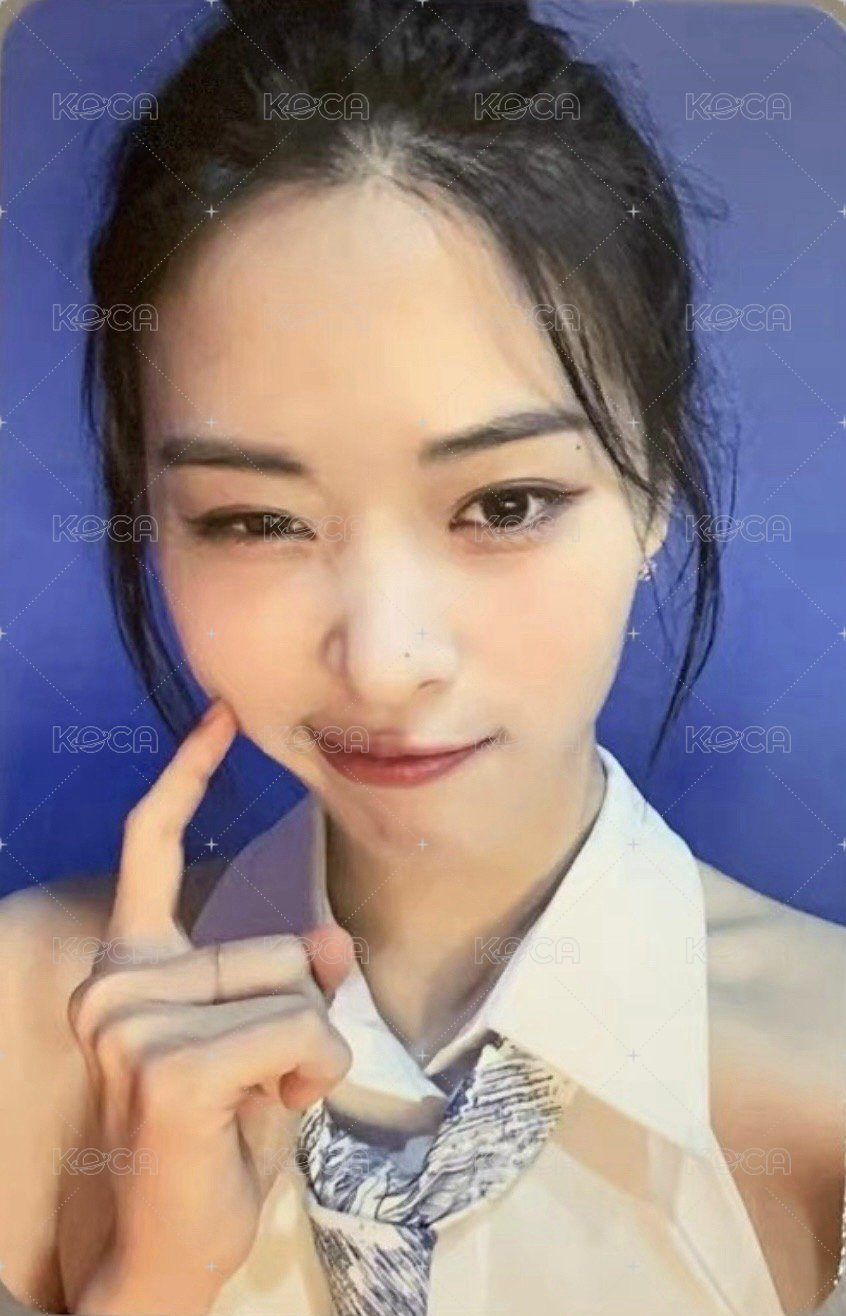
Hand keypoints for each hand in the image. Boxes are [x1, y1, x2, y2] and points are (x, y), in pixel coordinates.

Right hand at [68, 699, 353, 1314]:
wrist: (165, 1251)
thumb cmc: (214, 1146)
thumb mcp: (266, 1047)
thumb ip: (289, 981)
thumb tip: (332, 940)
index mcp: (132, 966)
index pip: (149, 847)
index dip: (185, 775)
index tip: (222, 714)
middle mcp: (117, 981)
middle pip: (278, 948)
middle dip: (301, 1019)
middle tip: (262, 1085)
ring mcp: (133, 1020)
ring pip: (296, 991)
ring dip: (307, 1056)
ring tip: (258, 1103)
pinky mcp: (167, 1063)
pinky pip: (299, 1032)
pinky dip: (310, 1076)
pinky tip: (266, 1113)